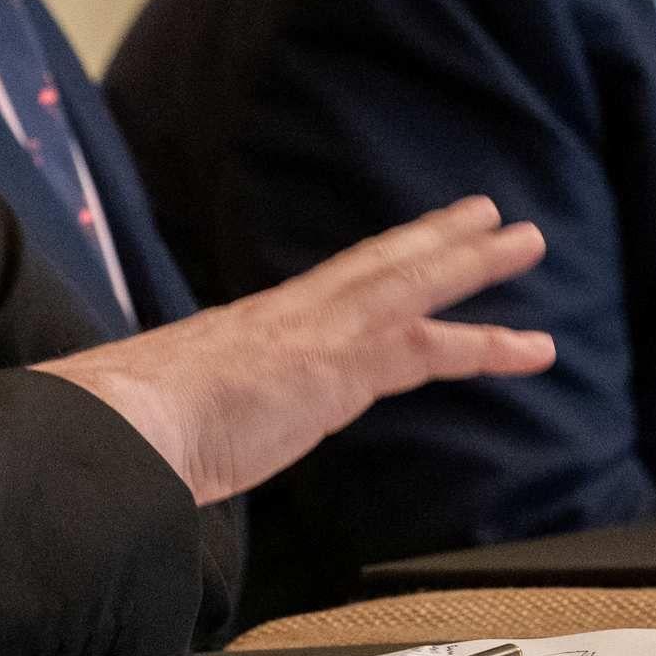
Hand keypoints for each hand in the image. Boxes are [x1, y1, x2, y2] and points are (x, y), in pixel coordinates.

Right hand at [36, 196, 553, 505]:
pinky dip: (486, 344)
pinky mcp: (343, 365)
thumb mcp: (173, 414)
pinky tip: (531, 349)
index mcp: (255, 326)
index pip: (331, 285)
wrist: (125, 425)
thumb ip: (196, 417)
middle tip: (485, 213)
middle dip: (434, 237)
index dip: (376, 262)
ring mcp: (322, 332)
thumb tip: (180, 442)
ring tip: (526, 241)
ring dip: (475, 261)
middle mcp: (294, 314)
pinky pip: (432, 347)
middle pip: (380, 261)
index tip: (407, 244)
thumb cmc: (132, 430)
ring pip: (416, 282)